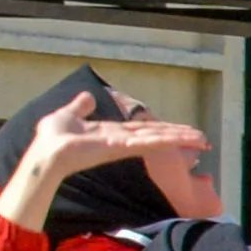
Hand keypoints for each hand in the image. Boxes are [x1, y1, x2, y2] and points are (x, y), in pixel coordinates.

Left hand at [0, 93, 205, 228]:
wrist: (45, 153)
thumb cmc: (52, 138)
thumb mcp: (68, 114)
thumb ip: (81, 107)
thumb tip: (88, 97)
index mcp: (112, 134)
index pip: (144, 131)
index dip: (163, 130)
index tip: (181, 132)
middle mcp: (122, 141)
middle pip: (157, 136)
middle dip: (180, 137)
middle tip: (204, 140)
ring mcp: (124, 145)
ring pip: (159, 140)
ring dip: (182, 139)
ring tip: (204, 140)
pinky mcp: (122, 147)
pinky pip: (150, 142)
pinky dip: (169, 140)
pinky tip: (187, 139)